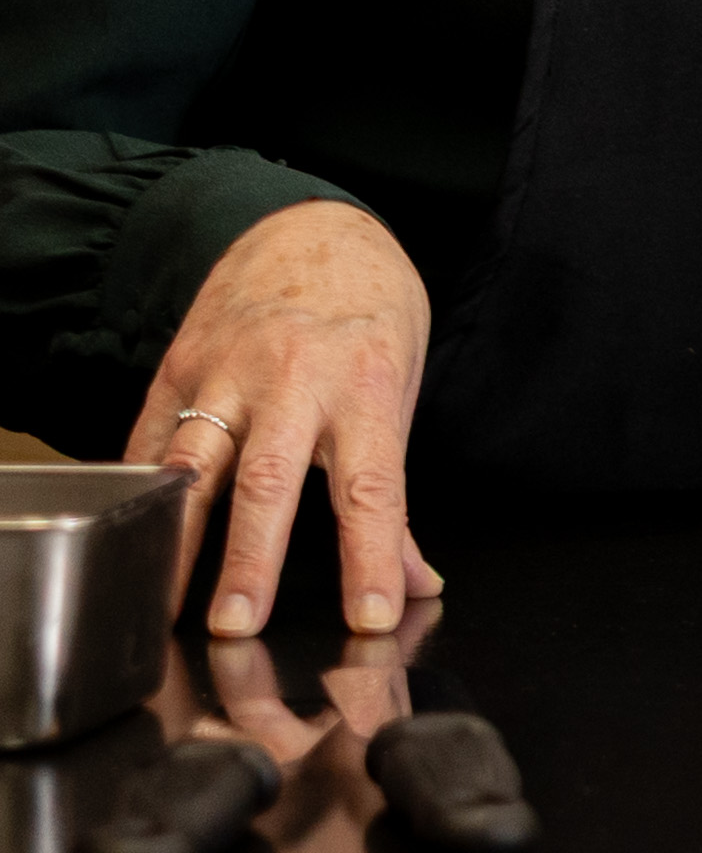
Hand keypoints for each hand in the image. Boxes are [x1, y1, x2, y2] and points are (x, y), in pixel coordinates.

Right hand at [127, 199, 441, 641]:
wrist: (309, 226)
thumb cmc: (367, 314)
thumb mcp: (401, 388)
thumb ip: (394, 496)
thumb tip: (417, 582)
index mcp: (366, 384)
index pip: (373, 486)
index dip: (371, 555)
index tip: (372, 613)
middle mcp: (294, 377)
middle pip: (270, 479)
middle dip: (251, 558)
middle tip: (239, 625)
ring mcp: (226, 371)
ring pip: (193, 464)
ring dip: (177, 540)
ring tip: (164, 603)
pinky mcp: (177, 368)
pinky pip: (150, 440)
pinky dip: (140, 493)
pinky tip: (133, 540)